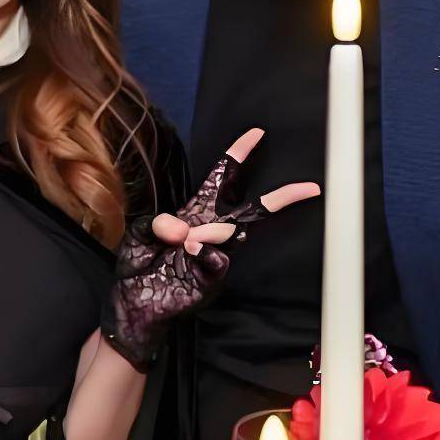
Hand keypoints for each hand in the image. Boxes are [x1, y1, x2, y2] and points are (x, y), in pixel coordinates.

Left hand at [109, 128, 319, 366]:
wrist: (131, 307)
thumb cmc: (138, 267)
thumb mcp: (140, 234)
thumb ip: (157, 223)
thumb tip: (183, 230)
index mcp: (195, 212)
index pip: (221, 178)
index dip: (238, 154)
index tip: (257, 133)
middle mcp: (211, 232)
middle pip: (253, 209)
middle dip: (281, 197)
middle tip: (308, 187)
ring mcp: (214, 256)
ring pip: (233, 233)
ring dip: (214, 231)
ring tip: (187, 240)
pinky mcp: (210, 280)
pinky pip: (219, 262)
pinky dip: (207, 253)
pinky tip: (191, 249)